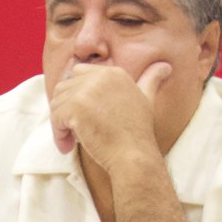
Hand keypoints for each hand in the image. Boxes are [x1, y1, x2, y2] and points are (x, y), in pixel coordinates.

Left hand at [48, 61, 170, 164]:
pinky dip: (58, 134)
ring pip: (57, 103)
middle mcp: (100, 76)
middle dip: (66, 110)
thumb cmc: (138, 133)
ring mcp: (86, 90)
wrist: (133, 155)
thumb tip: (165, 66)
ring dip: (61, 124)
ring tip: (72, 141)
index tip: (84, 117)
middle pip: (65, 88)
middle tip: (76, 132)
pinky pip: (55, 117)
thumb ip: (151, 80)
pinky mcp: (75, 107)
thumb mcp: (147, 99)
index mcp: (114, 72)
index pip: (79, 74)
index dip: (77, 96)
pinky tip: (68, 146)